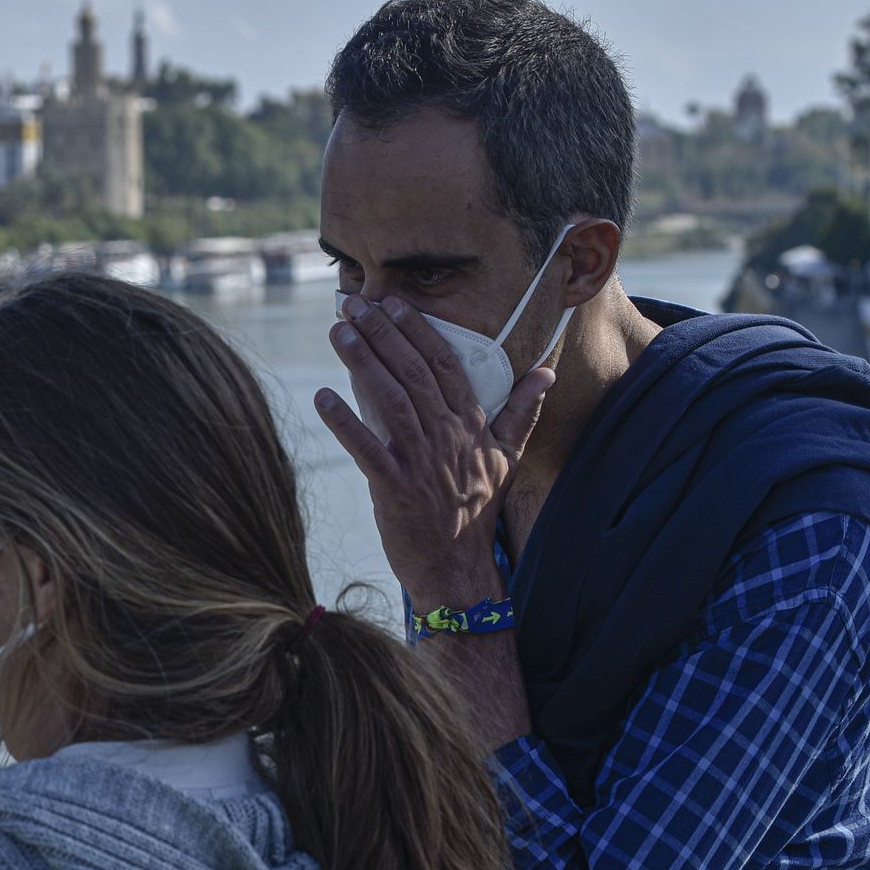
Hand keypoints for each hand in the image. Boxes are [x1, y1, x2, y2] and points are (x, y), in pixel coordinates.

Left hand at [316, 295, 553, 611]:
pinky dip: (345, 422)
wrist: (459, 567)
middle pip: (414, 373)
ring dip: (362, 363)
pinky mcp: (395, 488)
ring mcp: (422, 462)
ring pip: (391, 401)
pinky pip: (367, 449)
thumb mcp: (508, 457)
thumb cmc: (478, 508)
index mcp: (473, 425)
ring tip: (337, 332)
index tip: (394, 303)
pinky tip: (323, 396)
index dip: (419, 331)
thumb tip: (546, 371)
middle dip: (383, 334)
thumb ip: (523, 411)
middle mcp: (449, 437)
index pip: (446, 366)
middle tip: (355, 304)